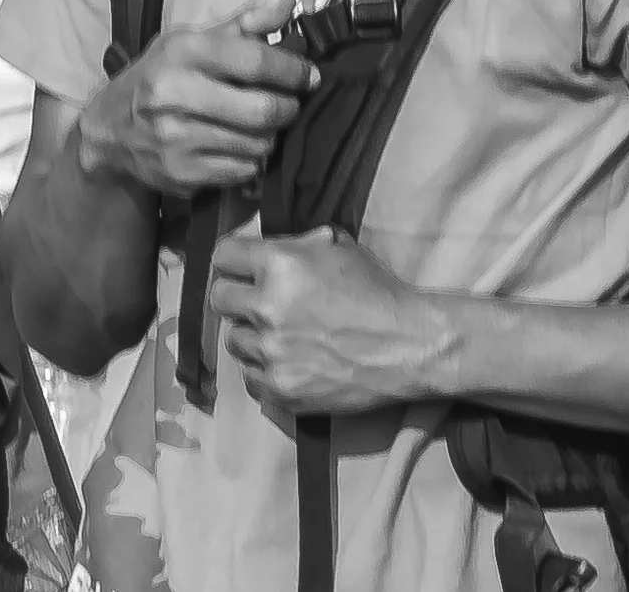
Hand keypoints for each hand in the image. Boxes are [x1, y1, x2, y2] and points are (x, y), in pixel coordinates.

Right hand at [79, 0, 311, 197]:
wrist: (109, 128)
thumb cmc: (161, 75)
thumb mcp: (193, 40)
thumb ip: (245, 23)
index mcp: (182, 52)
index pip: (254, 60)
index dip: (292, 70)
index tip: (310, 76)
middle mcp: (174, 94)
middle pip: (262, 109)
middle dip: (288, 108)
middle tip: (290, 104)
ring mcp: (174, 139)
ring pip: (258, 144)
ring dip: (270, 135)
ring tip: (260, 125)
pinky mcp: (179, 173)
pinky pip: (243, 171)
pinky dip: (252, 160)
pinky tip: (239, 146)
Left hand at [209, 227, 449, 416]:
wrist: (409, 346)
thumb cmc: (377, 292)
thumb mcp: (337, 246)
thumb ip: (294, 242)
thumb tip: (260, 240)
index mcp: (279, 264)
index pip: (223, 256)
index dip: (233, 260)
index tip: (240, 268)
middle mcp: (267, 307)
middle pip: (219, 298)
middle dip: (238, 296)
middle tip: (260, 302)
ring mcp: (271, 352)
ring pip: (233, 340)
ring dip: (252, 335)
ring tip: (283, 334)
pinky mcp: (279, 389)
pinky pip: (249, 376)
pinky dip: (264, 369)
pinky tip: (290, 360)